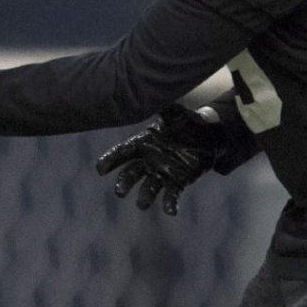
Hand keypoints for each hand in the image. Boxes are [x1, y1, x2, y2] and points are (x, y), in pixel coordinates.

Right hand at [95, 105, 222, 215]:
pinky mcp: (177, 182)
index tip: (100, 169)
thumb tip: (153, 94)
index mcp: (143, 143)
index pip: (123, 153)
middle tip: (119, 192)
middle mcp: (149, 160)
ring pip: (149, 187)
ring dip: (144, 197)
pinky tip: (171, 212)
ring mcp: (162, 173)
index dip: (110, 160)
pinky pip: (171, 195)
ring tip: (141, 205)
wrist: (207, 136)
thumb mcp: (175, 114)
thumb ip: (164, 107)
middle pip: (131, 173)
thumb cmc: (187, 123)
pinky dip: (169, 204)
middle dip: (125, 182)